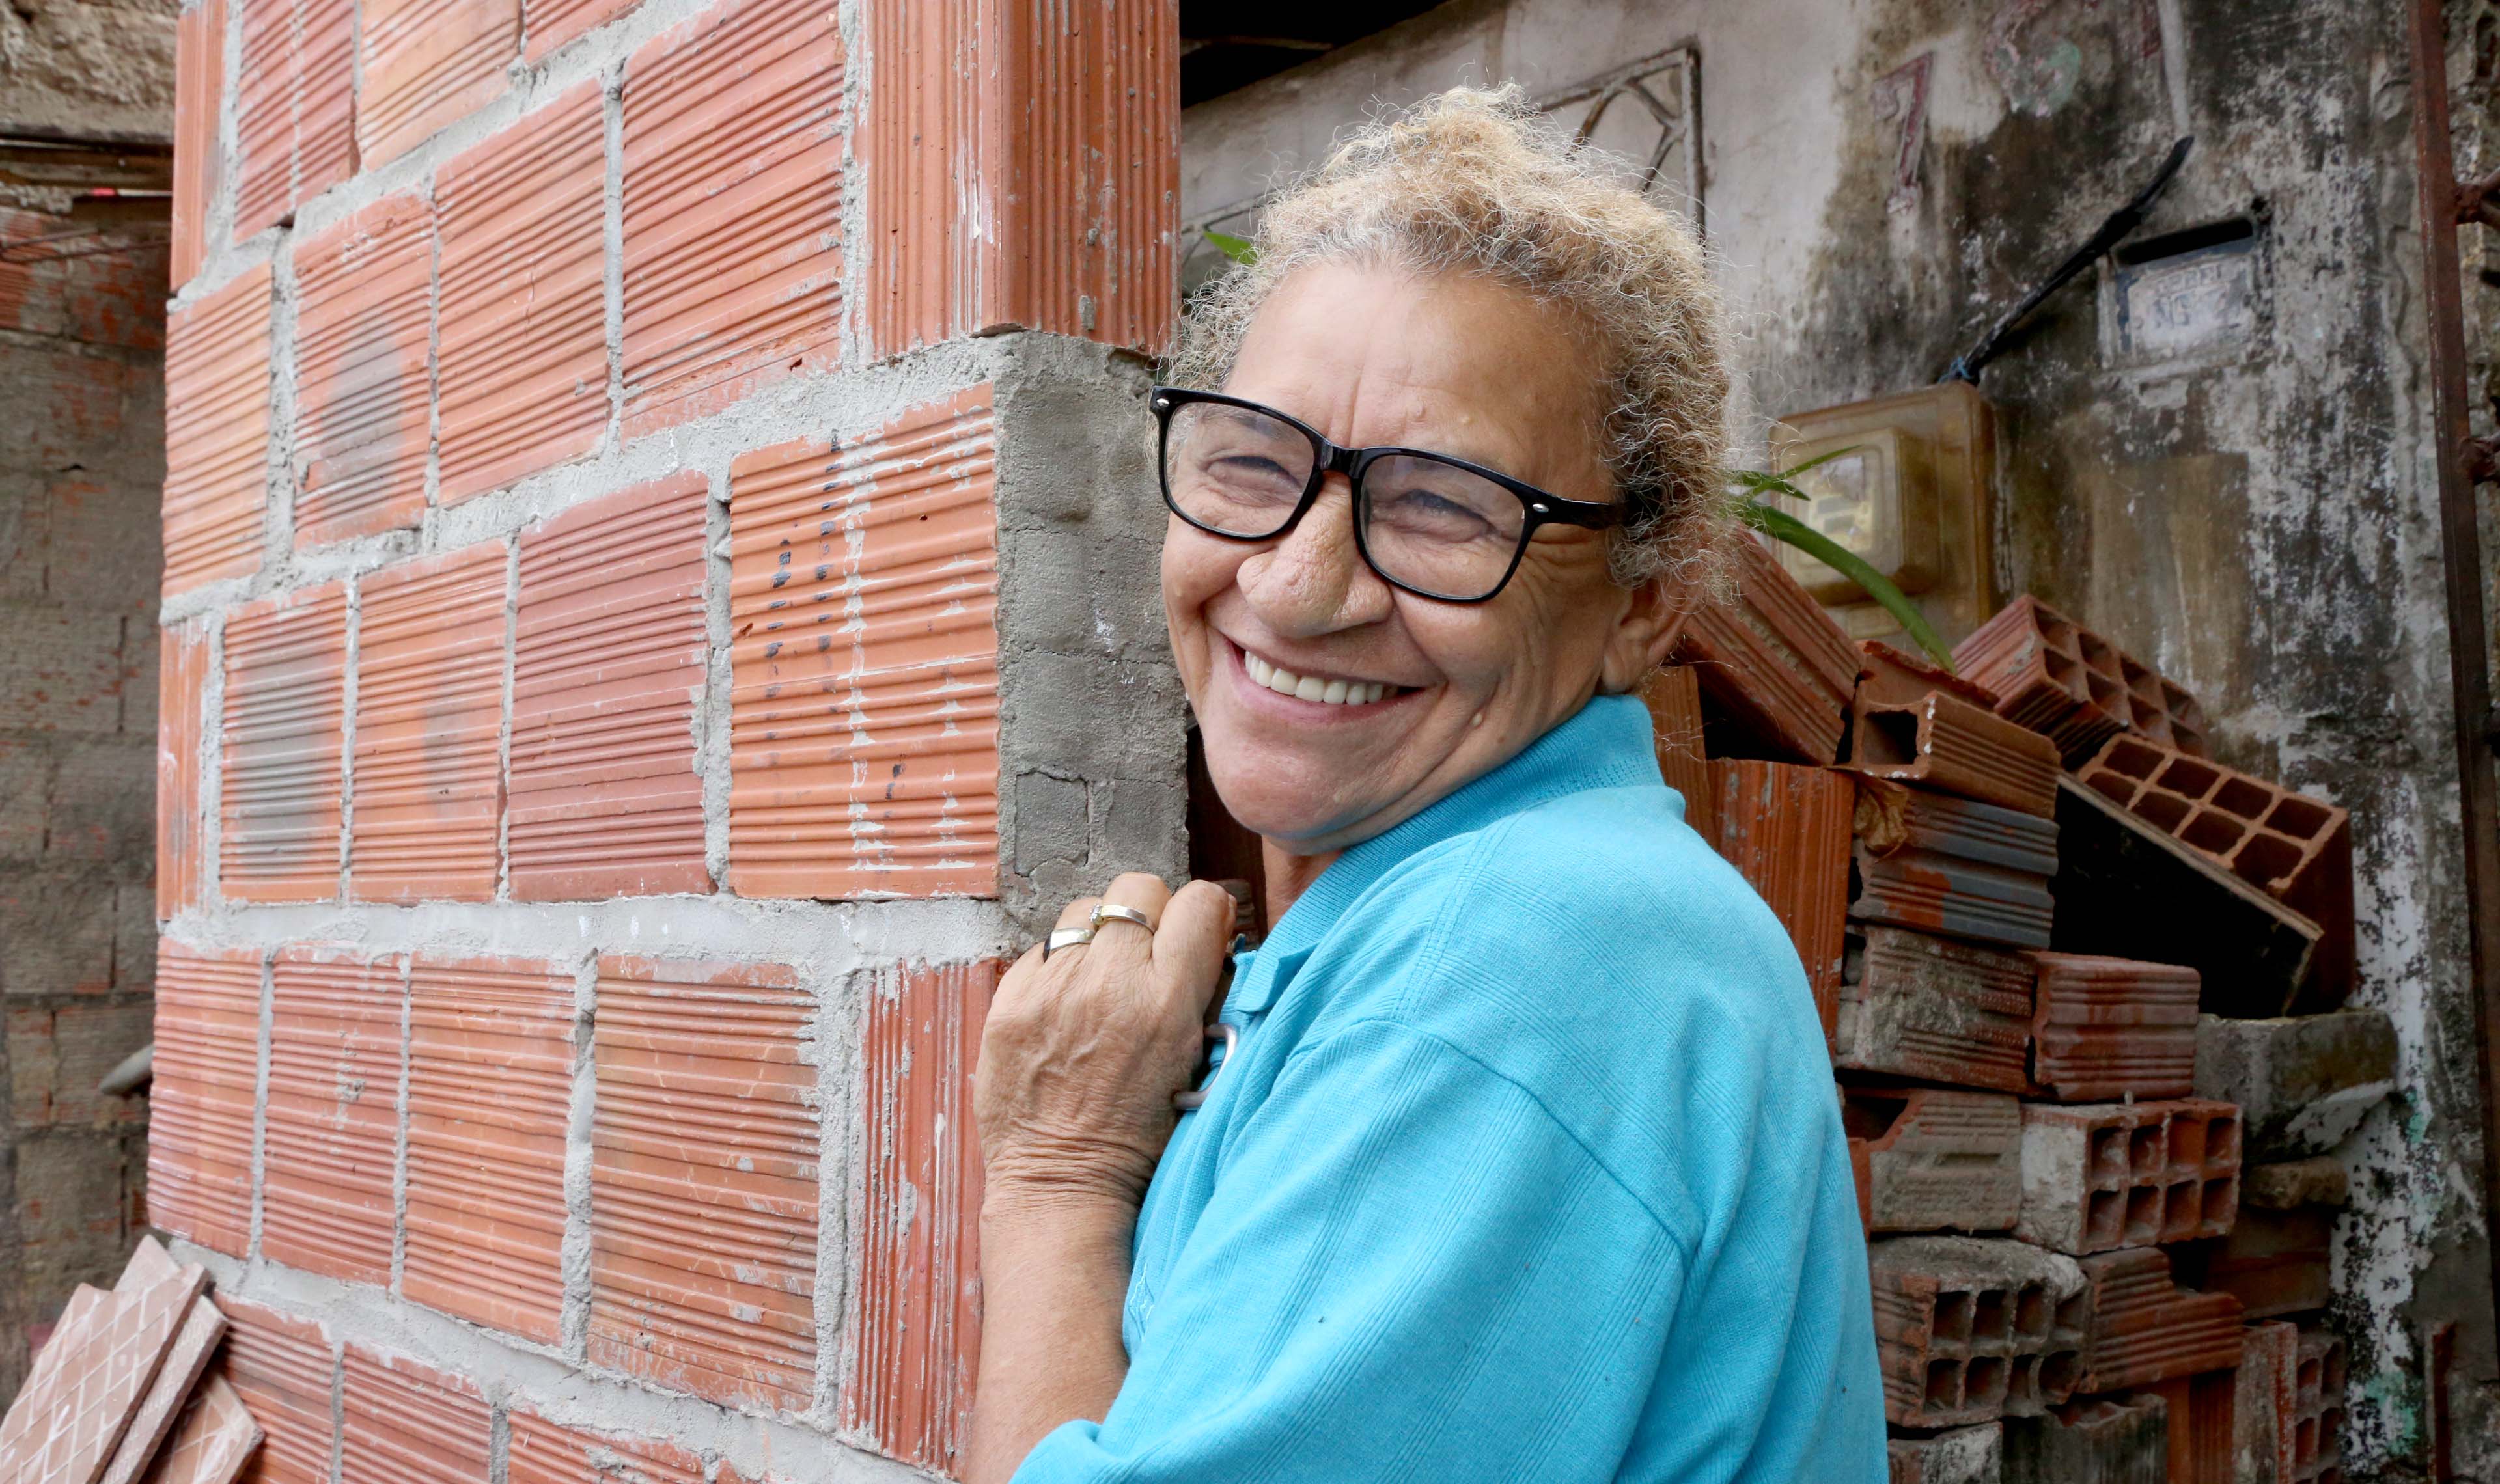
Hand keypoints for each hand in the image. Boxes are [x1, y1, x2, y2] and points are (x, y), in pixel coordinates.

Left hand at [975, 873, 1235, 1212]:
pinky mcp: (1010, 999)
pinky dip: (1059, 968)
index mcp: (1168, 1001)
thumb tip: (1210, 939)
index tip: (1196, 935)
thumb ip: (1205, 995)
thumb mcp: (1199, 1065)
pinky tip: (1065, 1006)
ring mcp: (1054, 986)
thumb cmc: (1139, 1138)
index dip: (1201, 915)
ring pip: (1086, 910)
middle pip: (1138, 890)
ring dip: (1100, 937)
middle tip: (1146, 957)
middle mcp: (1110, 982)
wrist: (1062, 1183)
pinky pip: (1043, 949)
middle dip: (1149, 916)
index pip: (1198, 902)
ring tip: (1101, 982)